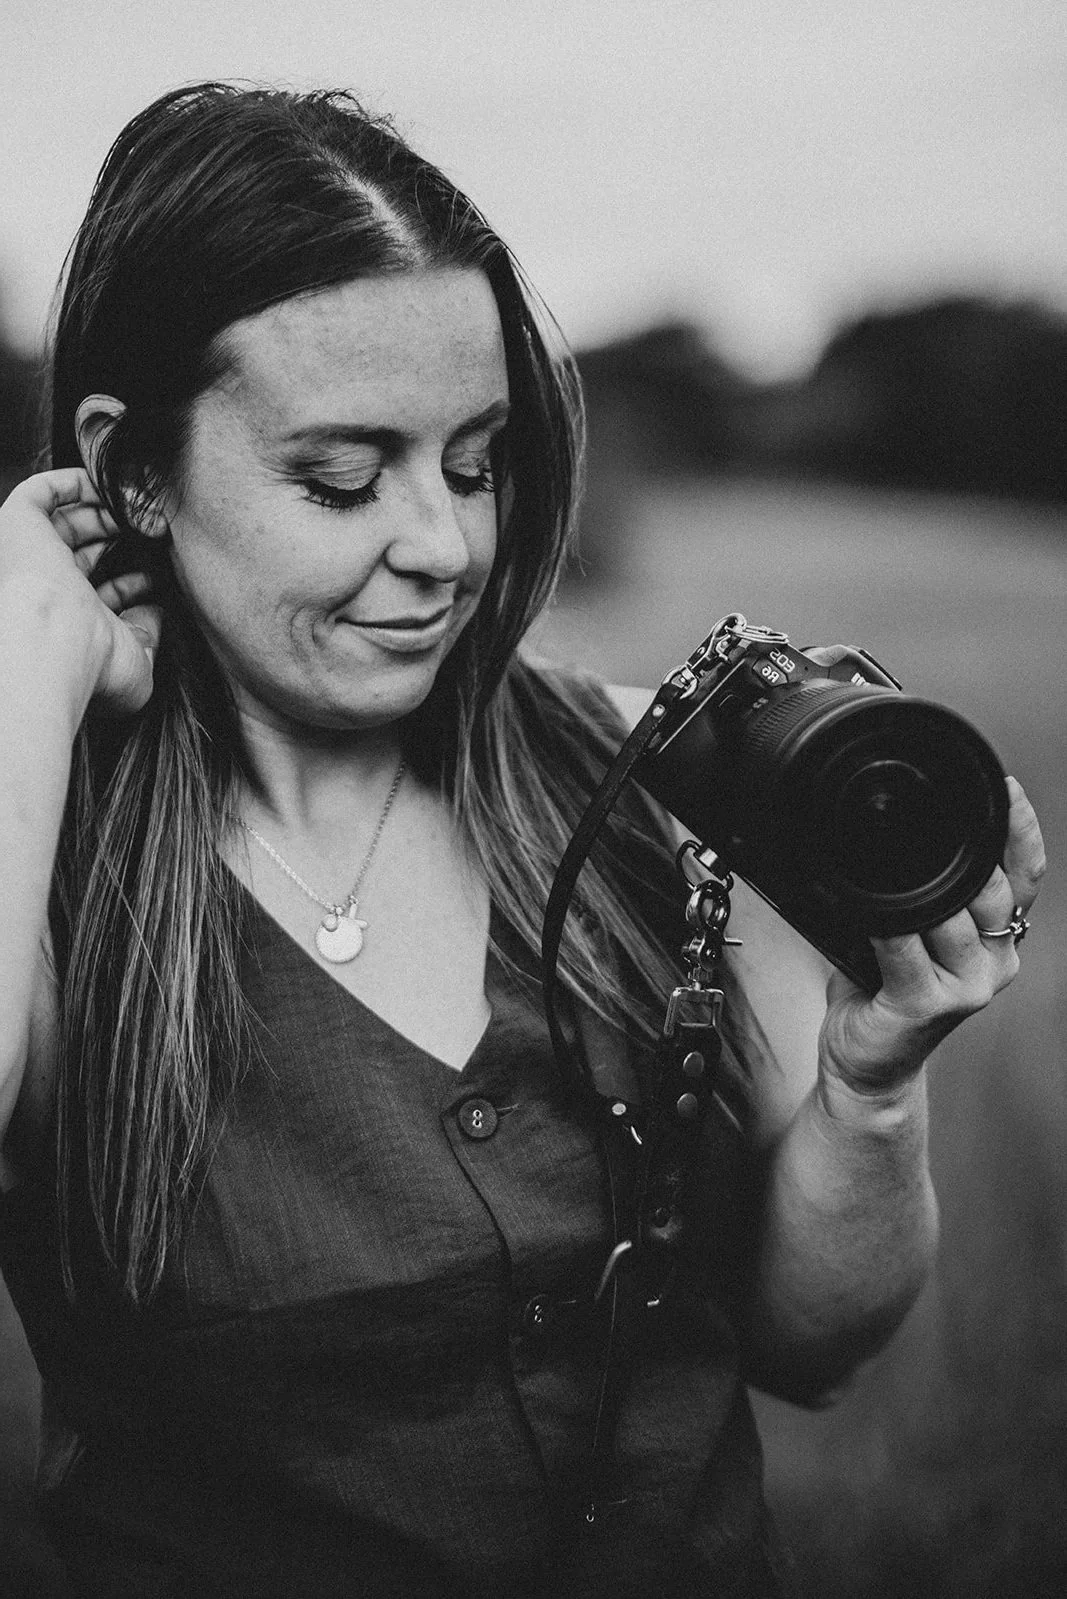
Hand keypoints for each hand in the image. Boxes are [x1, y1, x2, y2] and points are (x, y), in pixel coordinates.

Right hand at [0, 468, 161, 714]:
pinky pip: (41, 490)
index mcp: (65, 622)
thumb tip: (155, 611)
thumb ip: (147, 636)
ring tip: (147, 512)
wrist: (52, 645)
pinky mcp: (16, 523)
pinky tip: (112, 488)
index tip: (158, 575)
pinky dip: (77, 482)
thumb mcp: (136, 661)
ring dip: (110, 510)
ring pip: (67, 518)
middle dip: (122, 538)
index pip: (96, 594)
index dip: (129, 583)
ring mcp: (28, 554)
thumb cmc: (90, 665)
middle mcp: (42, 586)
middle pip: (81, 550)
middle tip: (157, 531)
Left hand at [818, 775, 1044, 1098]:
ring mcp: (967, 987)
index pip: (1024, 875)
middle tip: (929, 822)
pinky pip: (906, 952)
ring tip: (890, 869)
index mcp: (997, 936)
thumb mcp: (914, 931)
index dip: (1022, 831)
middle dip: (967, 857)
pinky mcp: (928, 1006)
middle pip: (993, 890)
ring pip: (952, 918)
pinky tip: (873, 914)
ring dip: (921, 893)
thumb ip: (925, 892)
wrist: (868, 1064)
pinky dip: (888, 927)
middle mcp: (995, 961)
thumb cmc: (884, 990)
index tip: (1006, 789)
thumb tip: (897, 833)